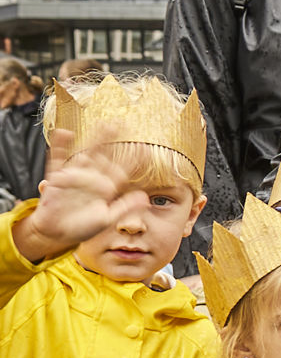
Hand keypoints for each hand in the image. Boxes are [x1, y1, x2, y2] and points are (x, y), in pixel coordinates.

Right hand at [14, 129, 148, 264]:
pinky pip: (58, 159)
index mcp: (107, 187)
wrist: (57, 234)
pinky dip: (60, 146)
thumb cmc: (83, 227)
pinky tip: (64, 133)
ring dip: (94, 139)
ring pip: (86, 153)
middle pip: (105, 155)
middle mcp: (92, 178)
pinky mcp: (57, 178)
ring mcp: (75, 176)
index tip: (146, 147)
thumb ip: (124, 207)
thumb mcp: (107, 218)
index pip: (122, 170)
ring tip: (103, 124)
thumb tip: (145, 197)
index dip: (134, 159)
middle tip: (122, 123)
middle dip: (113, 140)